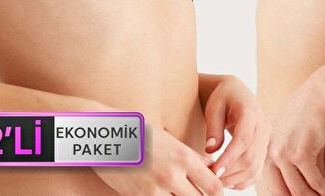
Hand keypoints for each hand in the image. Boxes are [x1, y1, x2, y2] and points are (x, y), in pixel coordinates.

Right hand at [92, 123, 223, 194]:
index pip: (214, 186)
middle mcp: (173, 175)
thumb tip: (210, 169)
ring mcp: (157, 189)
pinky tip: (159, 192)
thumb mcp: (169, 139)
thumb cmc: (140, 134)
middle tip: (194, 191)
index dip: (217, 192)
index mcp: (184, 157)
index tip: (213, 192)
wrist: (107, 137)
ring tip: (174, 189)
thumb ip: (190, 157)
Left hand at [203, 75, 268, 190]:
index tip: (214, 171)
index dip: (229, 158)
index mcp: (251, 112)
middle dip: (229, 172)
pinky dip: (242, 181)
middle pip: (250, 158)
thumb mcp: (214, 106)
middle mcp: (263, 127)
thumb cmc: (223, 97)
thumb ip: (213, 127)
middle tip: (210, 178)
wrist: (236, 92)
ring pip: (254, 168)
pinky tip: (227, 180)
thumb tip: (210, 150)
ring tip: (215, 181)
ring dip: (234, 179)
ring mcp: (265, 140)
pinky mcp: (263, 149)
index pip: (243, 140)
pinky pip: (256, 171)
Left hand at [263, 72, 324, 194]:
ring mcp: (283, 153)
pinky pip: (315, 182)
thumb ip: (300, 164)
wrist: (321, 94)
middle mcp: (271, 151)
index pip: (270, 183)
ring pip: (299, 191)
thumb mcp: (298, 138)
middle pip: (282, 192)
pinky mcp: (300, 153)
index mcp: (266, 147)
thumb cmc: (311, 112)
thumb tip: (311, 188)